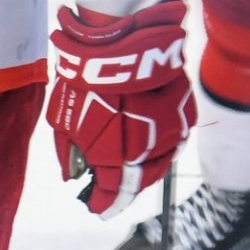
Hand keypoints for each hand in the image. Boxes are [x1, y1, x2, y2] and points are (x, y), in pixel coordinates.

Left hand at [46, 0, 193, 217]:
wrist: (121, 41)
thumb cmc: (86, 80)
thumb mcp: (63, 120)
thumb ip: (69, 153)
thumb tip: (73, 175)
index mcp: (118, 160)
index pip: (114, 194)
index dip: (104, 203)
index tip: (95, 208)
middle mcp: (149, 153)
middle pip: (139, 183)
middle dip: (124, 189)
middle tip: (112, 192)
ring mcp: (171, 134)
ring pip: (160, 164)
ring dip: (144, 171)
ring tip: (130, 172)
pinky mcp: (185, 113)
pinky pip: (174, 140)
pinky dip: (161, 148)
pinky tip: (149, 147)